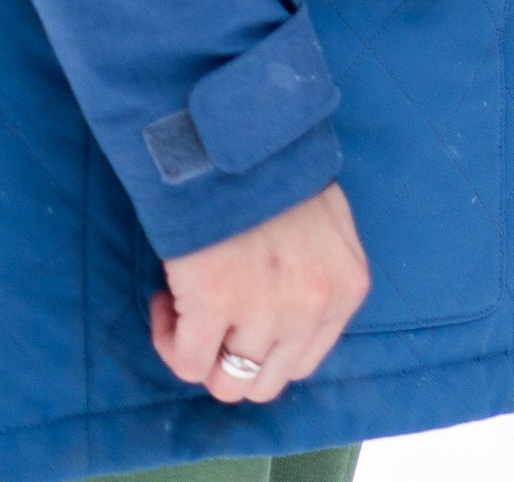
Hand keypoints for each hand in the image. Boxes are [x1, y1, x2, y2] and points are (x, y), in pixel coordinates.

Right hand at [150, 180, 369, 403]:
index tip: (239, 316)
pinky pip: (187, 363)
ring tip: (187, 304)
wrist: (238, 130)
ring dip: (199, 350)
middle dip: (231, 357)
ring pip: (226, 383)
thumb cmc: (276, 171)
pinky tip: (168, 299)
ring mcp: (267, 308)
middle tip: (211, 317)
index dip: (263, 348)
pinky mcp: (216, 302)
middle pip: (265, 382)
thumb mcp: (326, 228)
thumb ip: (317, 281)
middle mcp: (313, 306)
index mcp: (346, 288)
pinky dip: (170, 340)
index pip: (303, 362)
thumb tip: (282, 328)